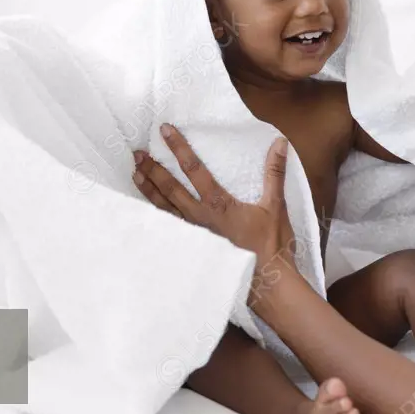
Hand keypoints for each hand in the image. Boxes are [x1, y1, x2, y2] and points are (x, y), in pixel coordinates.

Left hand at [131, 124, 298, 274]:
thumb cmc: (271, 245)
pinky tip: (147, 210)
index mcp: (218, 204)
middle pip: (170, 189)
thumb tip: (279, 143)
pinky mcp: (194, 247)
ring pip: (164, 208)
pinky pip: (170, 226)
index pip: (194, 169)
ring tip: (134, 174)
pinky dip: (155, 214)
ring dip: (148, 190)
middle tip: (137, 153)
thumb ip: (274, 172)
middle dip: (153, 169)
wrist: (267, 282)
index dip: (179, 148)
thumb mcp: (275, 205)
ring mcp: (194, 234)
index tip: (165, 130)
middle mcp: (200, 217)